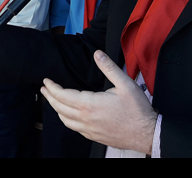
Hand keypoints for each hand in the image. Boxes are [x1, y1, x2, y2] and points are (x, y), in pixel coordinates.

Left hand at [40, 50, 157, 153]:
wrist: (147, 134)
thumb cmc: (137, 111)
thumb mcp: (125, 84)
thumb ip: (109, 68)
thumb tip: (97, 54)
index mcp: (89, 105)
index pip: (62, 95)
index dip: (52, 87)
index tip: (46, 81)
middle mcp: (85, 119)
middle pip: (59, 108)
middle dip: (49, 97)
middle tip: (44, 89)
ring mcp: (89, 130)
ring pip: (65, 120)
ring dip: (56, 109)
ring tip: (52, 101)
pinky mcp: (94, 137)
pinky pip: (74, 128)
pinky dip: (66, 120)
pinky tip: (68, 116)